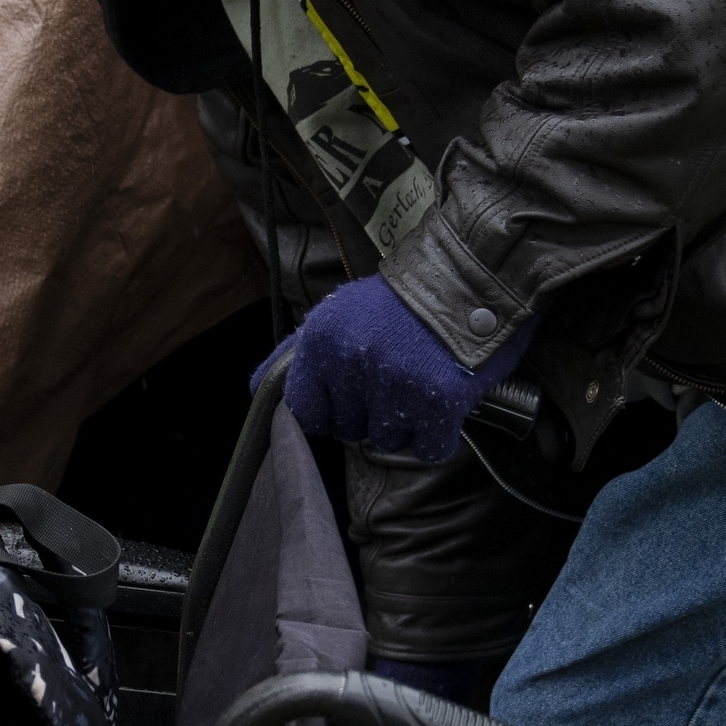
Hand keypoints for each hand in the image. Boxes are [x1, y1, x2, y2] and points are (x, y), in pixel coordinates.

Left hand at [275, 275, 528, 462]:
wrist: (469, 277)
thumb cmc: (402, 300)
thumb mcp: (339, 313)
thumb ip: (295, 353)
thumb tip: (256, 390)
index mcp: (321, 343)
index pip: (305, 411)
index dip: (330, 409)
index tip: (352, 395)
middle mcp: (351, 364)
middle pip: (348, 429)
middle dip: (370, 412)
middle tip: (396, 377)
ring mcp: (394, 385)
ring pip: (386, 440)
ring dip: (405, 423)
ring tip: (420, 384)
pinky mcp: (436, 403)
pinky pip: (426, 448)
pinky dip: (436, 434)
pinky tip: (442, 403)